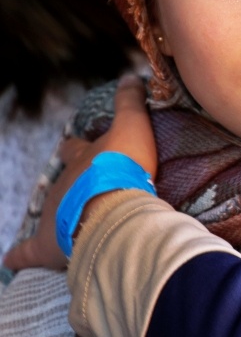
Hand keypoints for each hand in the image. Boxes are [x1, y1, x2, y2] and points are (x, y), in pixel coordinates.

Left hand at [3, 76, 155, 271]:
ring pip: (51, 210)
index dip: (78, 147)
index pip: (76, 147)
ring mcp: (53, 213)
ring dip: (59, 214)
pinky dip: (19, 256)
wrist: (111, 206)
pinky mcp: (47, 244)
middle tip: (77, 183)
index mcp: (83, 158)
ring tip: (69, 221)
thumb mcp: (133, 126)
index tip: (79, 147)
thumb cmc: (123, 166)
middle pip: (62, 176)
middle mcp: (64, 183)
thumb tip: (130, 76)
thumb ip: (130, 103)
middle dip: (68, 177)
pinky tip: (10, 260)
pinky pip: (27, 252)